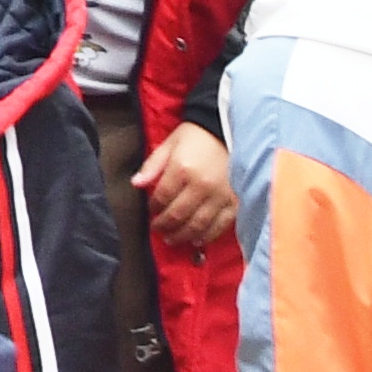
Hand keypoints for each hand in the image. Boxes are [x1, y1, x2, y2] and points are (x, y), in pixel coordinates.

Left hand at [137, 122, 235, 249]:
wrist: (226, 131)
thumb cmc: (195, 137)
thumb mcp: (169, 145)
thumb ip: (152, 165)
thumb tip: (135, 183)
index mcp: (182, 169)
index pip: (162, 197)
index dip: (154, 208)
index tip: (151, 212)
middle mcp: (202, 185)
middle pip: (179, 214)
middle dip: (165, 226)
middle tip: (158, 230)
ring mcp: (221, 195)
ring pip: (199, 224)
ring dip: (183, 235)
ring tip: (173, 239)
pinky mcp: (236, 202)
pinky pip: (221, 225)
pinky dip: (208, 235)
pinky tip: (197, 240)